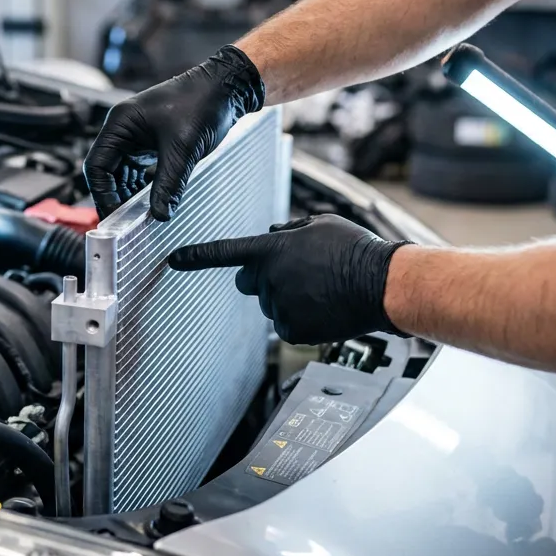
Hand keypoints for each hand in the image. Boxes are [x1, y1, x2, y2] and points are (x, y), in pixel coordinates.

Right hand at [84, 45, 264, 220]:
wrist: (226, 89)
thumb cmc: (202, 102)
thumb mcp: (182, 149)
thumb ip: (169, 184)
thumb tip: (160, 214)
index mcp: (121, 123)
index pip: (97, 165)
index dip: (102, 193)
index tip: (114, 216)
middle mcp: (124, 129)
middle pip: (107, 171)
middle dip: (115, 196)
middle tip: (125, 222)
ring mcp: (137, 136)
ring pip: (123, 173)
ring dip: (129, 194)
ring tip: (138, 217)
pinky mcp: (152, 143)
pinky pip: (139, 170)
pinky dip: (143, 187)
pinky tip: (151, 201)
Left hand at [168, 215, 408, 344]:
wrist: (382, 284)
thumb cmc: (355, 249)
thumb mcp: (319, 224)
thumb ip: (288, 232)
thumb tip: (272, 238)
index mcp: (271, 250)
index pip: (224, 253)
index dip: (196, 256)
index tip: (174, 259)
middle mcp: (269, 279)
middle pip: (248, 282)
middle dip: (261, 278)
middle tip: (295, 273)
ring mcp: (280, 307)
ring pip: (271, 304)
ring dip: (288, 297)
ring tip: (322, 288)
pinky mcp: (293, 331)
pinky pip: (286, 325)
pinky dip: (301, 319)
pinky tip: (324, 307)